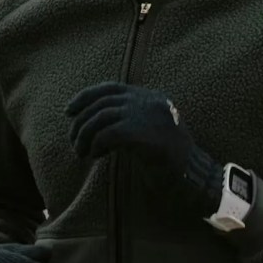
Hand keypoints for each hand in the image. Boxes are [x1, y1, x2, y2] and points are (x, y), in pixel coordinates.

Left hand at [66, 82, 220, 215]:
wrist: (193, 174)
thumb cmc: (169, 158)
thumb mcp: (150, 129)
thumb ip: (129, 118)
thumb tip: (91, 118)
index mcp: (152, 97)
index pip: (111, 88)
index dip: (85, 97)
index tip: (68, 111)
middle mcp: (149, 101)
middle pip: (102, 104)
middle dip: (81, 123)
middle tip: (74, 142)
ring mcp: (147, 115)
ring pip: (100, 118)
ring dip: (84, 136)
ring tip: (81, 152)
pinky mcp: (142, 133)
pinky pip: (107, 134)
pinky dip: (95, 145)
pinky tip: (95, 156)